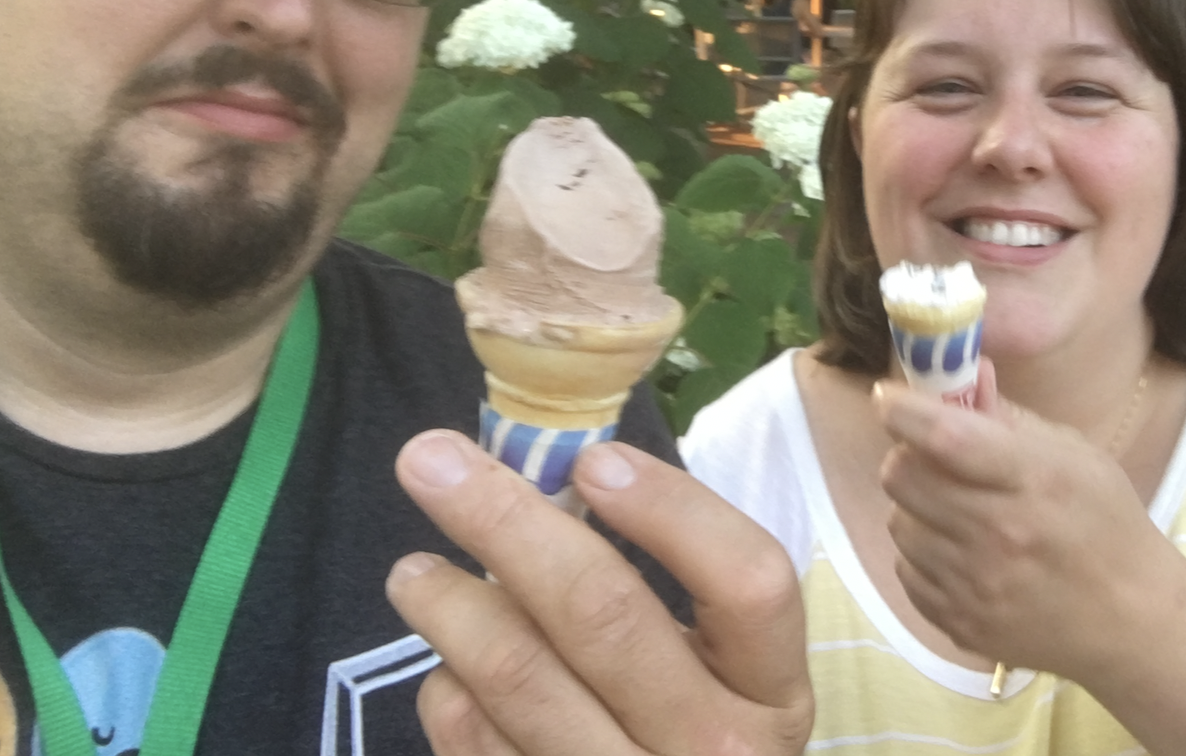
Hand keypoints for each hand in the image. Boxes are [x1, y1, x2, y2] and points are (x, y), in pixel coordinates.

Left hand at [388, 430, 813, 755]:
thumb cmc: (692, 732)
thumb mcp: (722, 673)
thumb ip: (661, 588)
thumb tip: (543, 484)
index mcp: (771, 691)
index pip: (744, 579)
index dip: (670, 509)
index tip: (592, 460)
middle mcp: (715, 750)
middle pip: (604, 613)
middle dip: (506, 519)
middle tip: (432, 460)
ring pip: (520, 674)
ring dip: (450, 604)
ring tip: (414, 572)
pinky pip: (477, 740)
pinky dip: (449, 689)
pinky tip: (450, 667)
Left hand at [874, 364, 1185, 684]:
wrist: (1131, 622)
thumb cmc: (1105, 525)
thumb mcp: (1075, 455)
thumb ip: (1009, 416)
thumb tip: (964, 372)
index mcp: (1035, 480)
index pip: (946, 437)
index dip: (904, 411)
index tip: (886, 396)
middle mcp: (1000, 534)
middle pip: (902, 477)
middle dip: (907, 456)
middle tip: (932, 458)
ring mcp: (976, 585)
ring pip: (897, 522)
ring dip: (916, 508)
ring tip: (958, 511)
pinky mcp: (959, 623)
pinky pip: (905, 569)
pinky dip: (923, 554)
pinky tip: (962, 553)